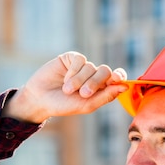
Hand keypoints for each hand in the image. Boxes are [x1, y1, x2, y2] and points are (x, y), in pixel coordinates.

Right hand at [2, 52, 127, 123]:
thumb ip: (106, 96)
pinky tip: (64, 79)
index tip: (116, 79)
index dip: (119, 76)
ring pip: (91, 66)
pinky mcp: (71, 58)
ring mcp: (82, 66)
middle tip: (83, 94)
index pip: (116, 78)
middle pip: (105, 71)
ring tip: (67, 90)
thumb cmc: (63, 106)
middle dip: (95, 82)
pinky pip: (80, 60)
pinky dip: (73, 71)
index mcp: (100, 88)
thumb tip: (125, 86)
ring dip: (79, 80)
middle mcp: (93, 76)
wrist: (39, 100)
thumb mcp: (86, 105)